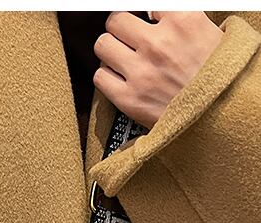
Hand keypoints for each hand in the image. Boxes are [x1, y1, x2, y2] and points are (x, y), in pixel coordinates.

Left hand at [93, 11, 223, 128]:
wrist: (219, 116)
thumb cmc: (216, 76)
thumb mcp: (207, 33)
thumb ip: (178, 18)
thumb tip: (155, 13)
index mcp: (183, 21)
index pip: (145, 4)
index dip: (145, 14)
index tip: (145, 21)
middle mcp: (158, 44)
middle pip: (116, 20)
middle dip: (120, 28)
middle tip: (126, 37)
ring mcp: (141, 72)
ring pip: (103, 46)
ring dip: (110, 50)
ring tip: (122, 58)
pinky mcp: (128, 99)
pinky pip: (100, 76)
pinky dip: (107, 76)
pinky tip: (119, 78)